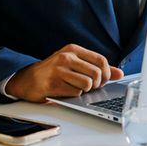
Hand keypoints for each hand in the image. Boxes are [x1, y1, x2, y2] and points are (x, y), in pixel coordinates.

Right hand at [6, 44, 122, 102]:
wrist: (27, 80)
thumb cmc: (53, 72)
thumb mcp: (75, 64)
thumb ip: (97, 68)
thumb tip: (120, 74)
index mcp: (73, 49)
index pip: (101, 60)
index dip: (107, 73)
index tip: (103, 80)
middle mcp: (65, 57)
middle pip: (96, 73)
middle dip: (97, 84)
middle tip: (90, 87)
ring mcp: (58, 70)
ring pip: (87, 84)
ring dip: (85, 90)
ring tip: (77, 88)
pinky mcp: (52, 84)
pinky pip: (75, 93)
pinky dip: (74, 95)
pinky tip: (66, 91)